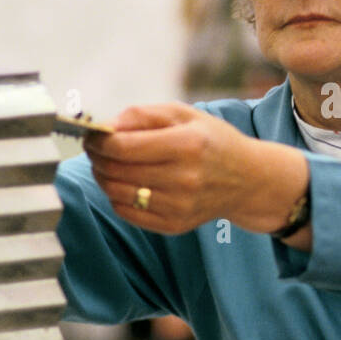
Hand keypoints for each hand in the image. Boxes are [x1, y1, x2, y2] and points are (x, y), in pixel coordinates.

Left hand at [85, 102, 309, 239]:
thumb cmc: (211, 141)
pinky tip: (126, 184)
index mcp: (188, 144)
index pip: (123, 147)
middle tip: (97, 150)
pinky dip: (117, 197)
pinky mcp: (175, 225)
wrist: (247, 179)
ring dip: (103, 177)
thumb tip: (104, 128)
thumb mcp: (183, 114)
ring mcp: (180, 205)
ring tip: (109, 166)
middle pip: (116, 171)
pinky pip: (127, 212)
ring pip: (117, 193)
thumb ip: (141, 115)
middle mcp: (185, 178)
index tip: (93, 136)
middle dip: (97, 158)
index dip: (98, 141)